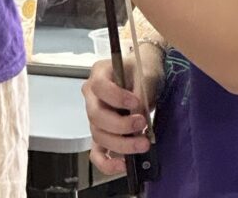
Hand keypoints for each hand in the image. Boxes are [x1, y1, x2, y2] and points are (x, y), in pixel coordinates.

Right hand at [83, 51, 163, 176]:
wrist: (145, 77)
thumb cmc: (142, 71)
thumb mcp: (145, 74)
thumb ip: (141, 91)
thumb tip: (137, 113)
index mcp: (99, 74)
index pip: (99, 87)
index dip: (116, 97)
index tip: (136, 102)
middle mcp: (92, 96)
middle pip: (96, 116)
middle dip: (120, 125)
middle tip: (142, 123)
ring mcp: (95, 117)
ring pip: (98, 135)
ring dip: (121, 144)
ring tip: (143, 143)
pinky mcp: (103, 134)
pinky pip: (97, 153)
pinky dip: (107, 163)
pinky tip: (124, 165)